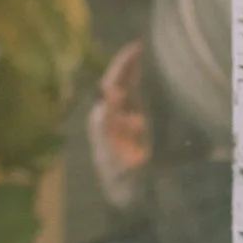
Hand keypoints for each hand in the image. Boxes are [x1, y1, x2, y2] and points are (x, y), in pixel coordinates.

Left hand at [87, 41, 152, 206]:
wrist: (128, 197)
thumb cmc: (121, 179)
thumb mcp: (112, 157)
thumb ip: (107, 133)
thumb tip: (102, 106)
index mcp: (103, 120)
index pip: (111, 85)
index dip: (121, 67)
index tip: (134, 50)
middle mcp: (108, 116)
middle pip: (115, 83)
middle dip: (125, 64)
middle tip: (139, 45)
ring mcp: (119, 121)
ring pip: (123, 88)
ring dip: (129, 70)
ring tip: (139, 51)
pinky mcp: (130, 127)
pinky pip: (132, 99)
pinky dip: (135, 83)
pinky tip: (140, 73)